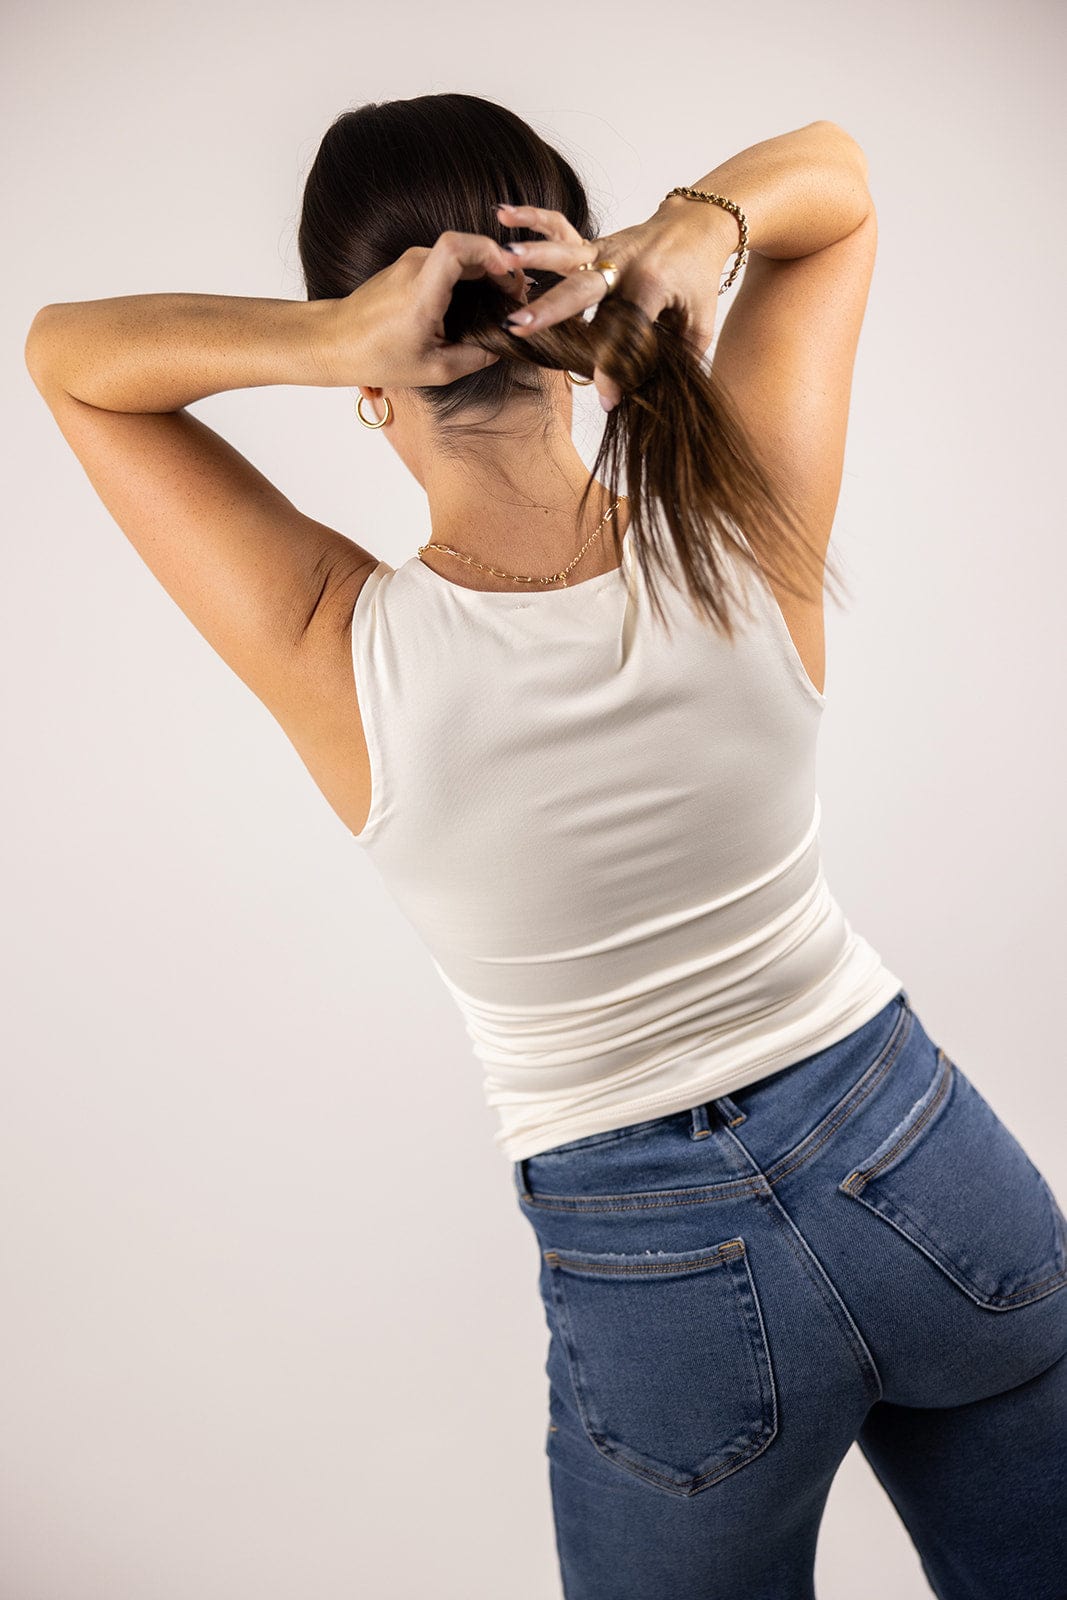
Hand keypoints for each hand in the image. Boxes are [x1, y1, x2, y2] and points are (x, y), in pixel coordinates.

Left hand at [318, 230, 524, 389]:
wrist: (335, 341)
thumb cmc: (377, 357)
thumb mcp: (434, 369)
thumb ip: (475, 357)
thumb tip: (502, 347)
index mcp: (420, 291)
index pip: (457, 247)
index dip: (490, 252)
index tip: (511, 275)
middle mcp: (415, 266)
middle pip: (467, 246)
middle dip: (498, 265)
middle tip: (515, 295)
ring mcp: (410, 262)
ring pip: (459, 253)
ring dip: (484, 270)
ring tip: (501, 298)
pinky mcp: (408, 266)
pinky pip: (445, 261)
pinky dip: (468, 274)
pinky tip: (478, 299)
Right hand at [496, 198, 739, 406]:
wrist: (698, 223)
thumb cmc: (697, 275)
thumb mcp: (701, 319)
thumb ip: (685, 355)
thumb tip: (665, 394)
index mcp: (652, 284)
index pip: (628, 331)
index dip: (617, 367)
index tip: (607, 398)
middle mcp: (623, 263)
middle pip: (584, 289)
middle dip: (552, 310)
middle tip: (522, 327)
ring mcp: (606, 248)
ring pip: (565, 254)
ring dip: (532, 259)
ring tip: (502, 260)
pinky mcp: (594, 241)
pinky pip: (559, 228)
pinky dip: (531, 219)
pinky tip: (503, 214)